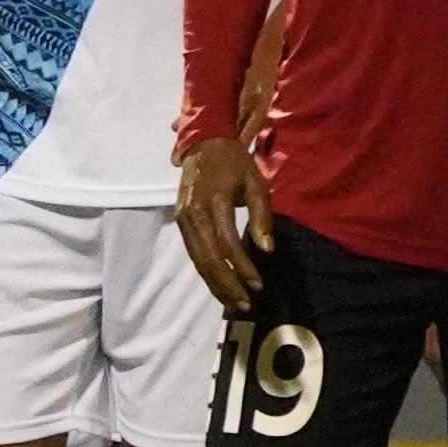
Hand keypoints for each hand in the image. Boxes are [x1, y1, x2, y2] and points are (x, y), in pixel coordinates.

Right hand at [172, 135, 273, 310]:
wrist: (203, 142)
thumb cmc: (234, 163)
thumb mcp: (256, 183)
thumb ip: (262, 216)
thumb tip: (267, 250)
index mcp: (215, 202)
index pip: (227, 244)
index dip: (243, 267)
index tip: (258, 284)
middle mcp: (194, 213)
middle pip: (209, 258)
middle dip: (228, 284)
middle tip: (246, 303)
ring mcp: (183, 218)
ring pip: (198, 259)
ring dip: (216, 284)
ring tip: (235, 301)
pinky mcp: (180, 221)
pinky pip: (193, 252)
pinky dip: (206, 271)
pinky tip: (219, 285)